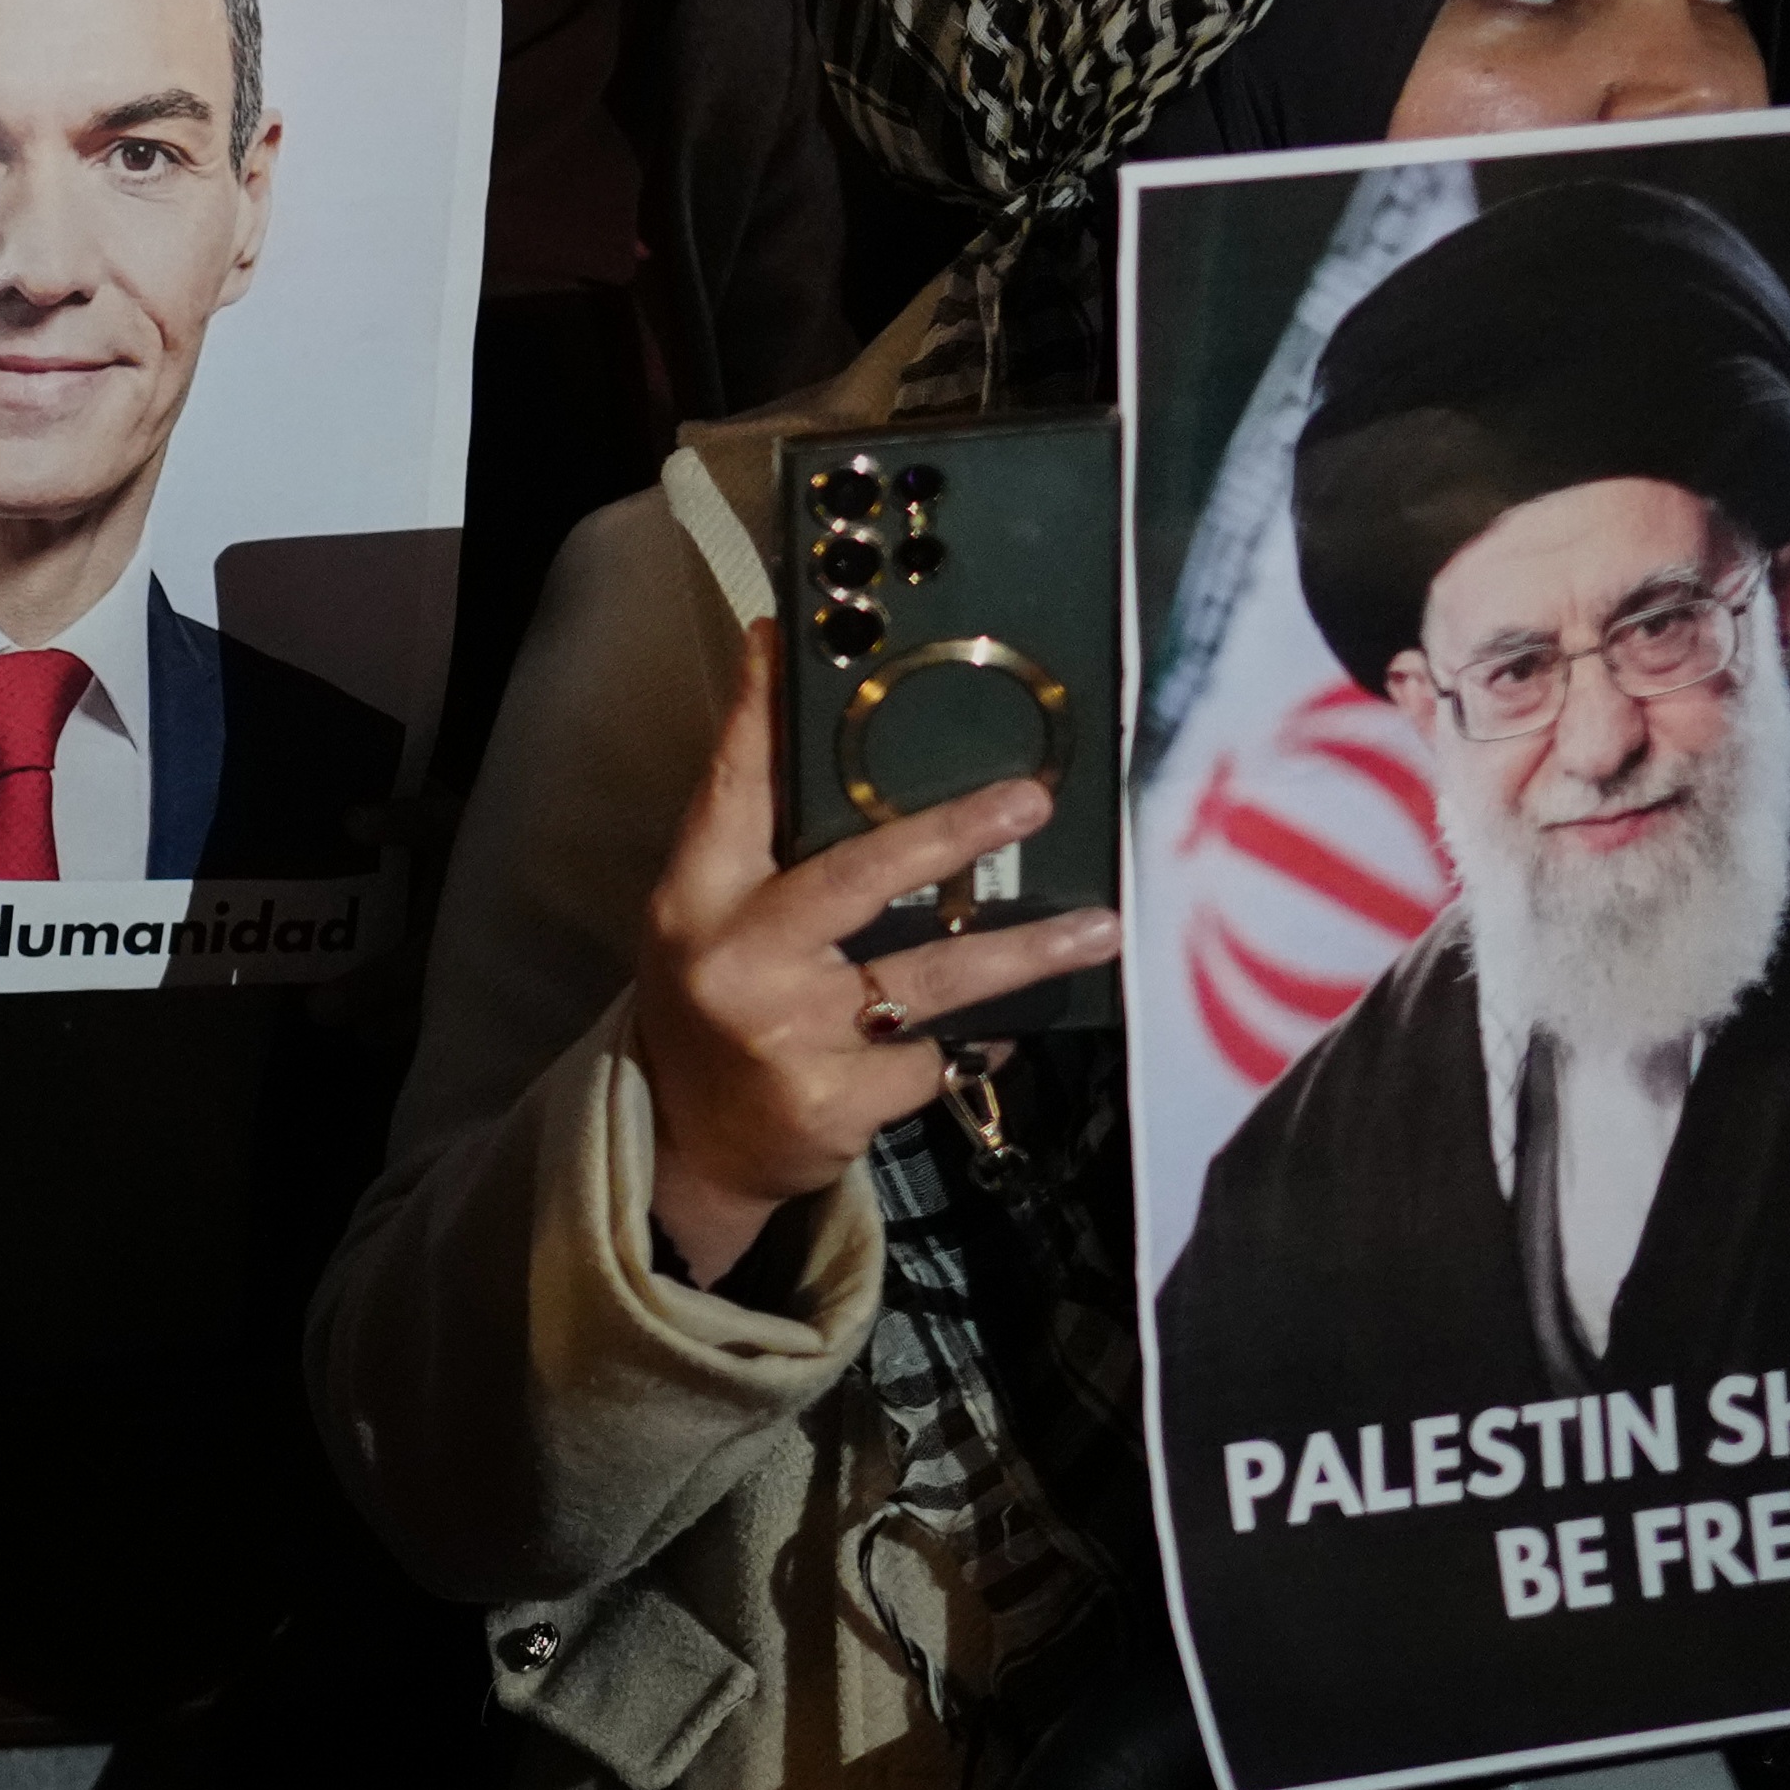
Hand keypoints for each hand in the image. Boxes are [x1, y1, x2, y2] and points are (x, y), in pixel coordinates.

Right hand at [630, 627, 1121, 1292]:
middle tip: (1032, 797)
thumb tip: (840, 755)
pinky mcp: (841, 1099)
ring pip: (930, 974)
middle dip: (952, 831)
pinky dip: (977, 1037)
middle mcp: (738, 958)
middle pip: (857, 874)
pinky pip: (939, 1051)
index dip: (762, 715)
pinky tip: (997, 1030)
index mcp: (695, 900)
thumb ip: (761, 855)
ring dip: (1025, 950)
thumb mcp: (707, 925)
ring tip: (1100, 928)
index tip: (791, 639)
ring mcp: (792, 1033)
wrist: (688, 1150)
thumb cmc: (714, 1010)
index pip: (732, 789)